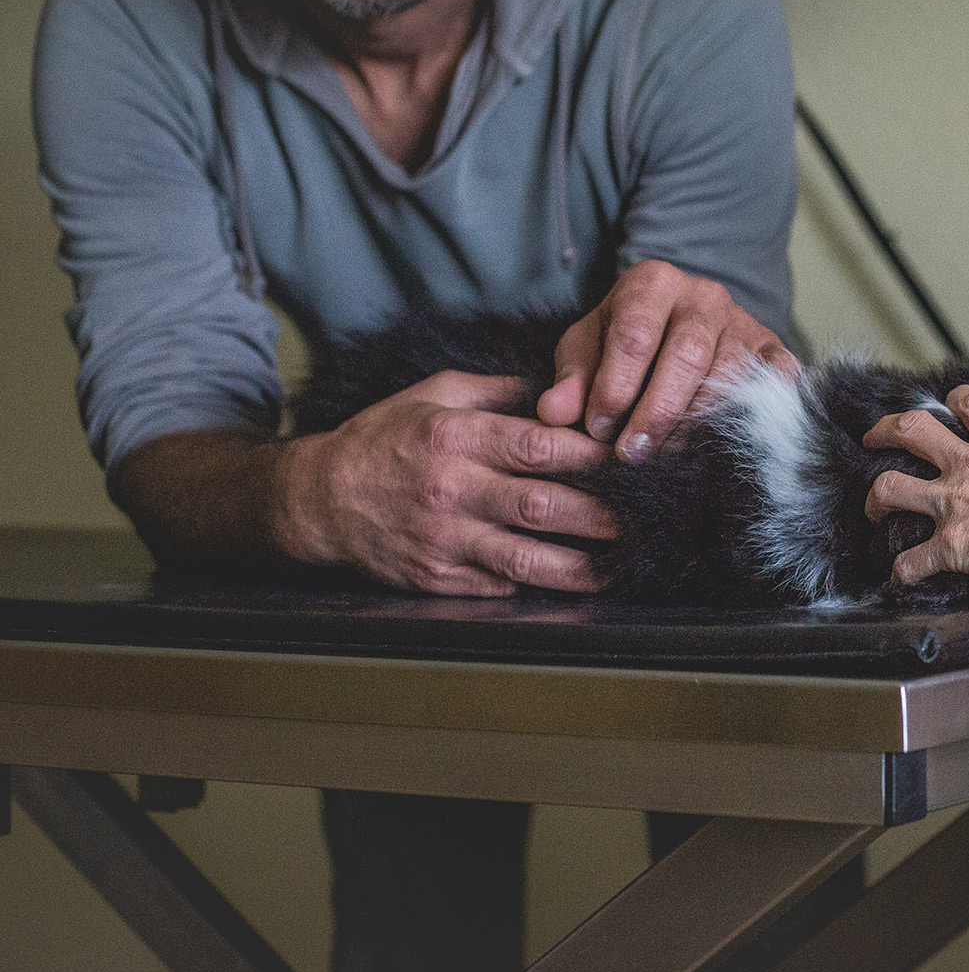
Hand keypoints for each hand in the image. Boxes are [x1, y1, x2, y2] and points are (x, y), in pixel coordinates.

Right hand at [277, 371, 616, 596]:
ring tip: (625, 564)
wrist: (318, 499)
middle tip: (647, 516)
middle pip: (541, 505)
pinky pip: (498, 584)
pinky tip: (576, 583)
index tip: (629, 456)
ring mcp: (444, 540)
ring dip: (582, 565)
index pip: (536, 447)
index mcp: (453, 438)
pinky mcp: (437, 579)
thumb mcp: (434, 394)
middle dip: (601, 514)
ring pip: (526, 558)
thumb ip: (499, 392)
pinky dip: (538, 584)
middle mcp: (451, 491)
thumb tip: (561, 387)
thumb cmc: (384, 438)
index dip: (590, 455)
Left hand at [535, 260, 798, 460]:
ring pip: (731, 376)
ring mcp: (745, 322)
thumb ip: (570, 380)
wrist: (680, 324)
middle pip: (687, 356)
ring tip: (669, 459)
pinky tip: (722, 447)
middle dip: (657, 413)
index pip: (634, 336)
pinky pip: (775, 385)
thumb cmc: (624, 341)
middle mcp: (704, 296)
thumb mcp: (587, 349)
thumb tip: (553, 415)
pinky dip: (754, 417)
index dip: (615, 389)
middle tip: (634, 455)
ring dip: (698, 425)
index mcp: (651, 283)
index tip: (598, 431)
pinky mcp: (774, 350)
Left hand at [861, 386, 968, 598]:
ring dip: (876, 499)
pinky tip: (901, 575)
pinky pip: (911, 560)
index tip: (948, 405)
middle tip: (876, 437)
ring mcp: (956, 504)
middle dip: (886, 431)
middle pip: (912, 430)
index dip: (954, 401)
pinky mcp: (952, 546)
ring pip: (891, 486)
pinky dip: (902, 570)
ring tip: (873, 508)